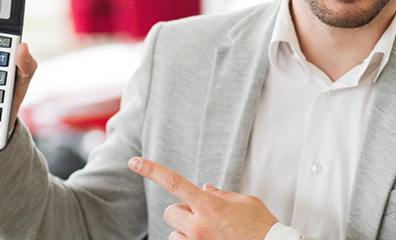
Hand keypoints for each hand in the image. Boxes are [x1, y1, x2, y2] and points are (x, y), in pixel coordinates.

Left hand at [129, 157, 276, 239]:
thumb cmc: (262, 228)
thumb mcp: (245, 203)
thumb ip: (221, 195)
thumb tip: (206, 189)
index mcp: (209, 205)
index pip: (173, 182)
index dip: (151, 170)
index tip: (134, 162)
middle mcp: (198, 225)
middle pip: (171, 211)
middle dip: (184, 212)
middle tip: (204, 217)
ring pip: (175, 233)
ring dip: (187, 232)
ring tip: (211, 235)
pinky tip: (211, 240)